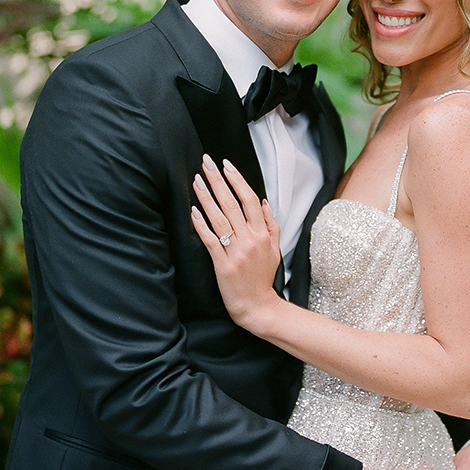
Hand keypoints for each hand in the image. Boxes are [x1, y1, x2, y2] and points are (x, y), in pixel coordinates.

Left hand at [191, 156, 282, 328]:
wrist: (258, 306)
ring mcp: (236, 252)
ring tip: (196, 180)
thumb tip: (263, 201)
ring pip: (219, 218)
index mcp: (263, 234)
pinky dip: (201, 224)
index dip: (237, 180)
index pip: (250, 199)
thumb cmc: (263, 278)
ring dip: (206, 197)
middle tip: (206, 162)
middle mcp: (250, 240)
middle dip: (218, 180)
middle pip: (232, 203)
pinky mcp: (223, 265)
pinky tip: (193, 210)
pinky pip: (210, 240)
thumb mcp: (275, 249)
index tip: (226, 165)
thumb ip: (271, 224)